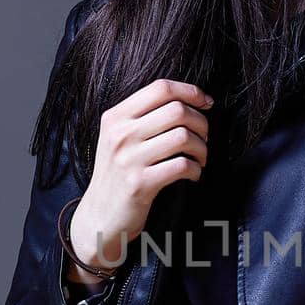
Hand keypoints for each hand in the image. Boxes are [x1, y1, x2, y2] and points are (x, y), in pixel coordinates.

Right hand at [69, 78, 213, 269]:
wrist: (99, 216)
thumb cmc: (117, 174)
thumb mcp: (118, 138)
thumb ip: (143, 117)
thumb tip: (187, 101)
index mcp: (116, 117)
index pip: (161, 88)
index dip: (191, 91)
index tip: (206, 102)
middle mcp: (120, 134)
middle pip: (177, 110)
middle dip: (201, 123)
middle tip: (204, 137)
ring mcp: (129, 159)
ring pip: (183, 137)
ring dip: (201, 148)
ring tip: (199, 158)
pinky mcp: (140, 184)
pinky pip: (182, 165)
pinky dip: (195, 169)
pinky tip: (192, 174)